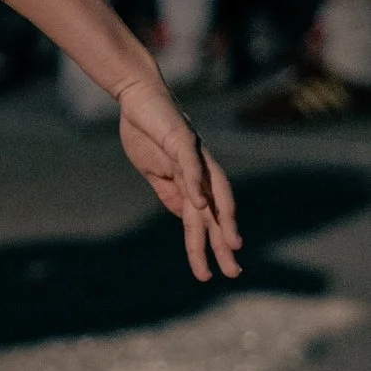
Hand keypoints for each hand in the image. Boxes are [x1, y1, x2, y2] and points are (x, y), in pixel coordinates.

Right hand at [115, 76, 241, 283]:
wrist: (137, 98)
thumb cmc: (146, 132)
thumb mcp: (155, 172)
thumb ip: (170, 193)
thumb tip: (185, 216)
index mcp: (192, 182)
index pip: (204, 220)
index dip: (211, 244)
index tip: (217, 270)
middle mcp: (201, 172)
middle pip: (216, 214)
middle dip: (224, 244)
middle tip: (233, 273)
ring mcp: (195, 156)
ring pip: (213, 193)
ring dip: (222, 220)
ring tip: (230, 244)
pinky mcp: (182, 139)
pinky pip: (193, 165)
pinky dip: (197, 185)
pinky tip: (199, 205)